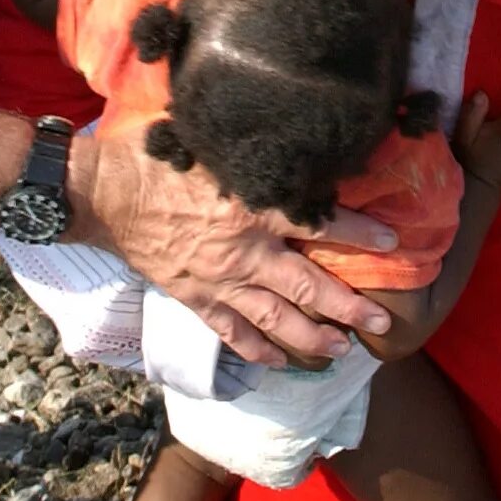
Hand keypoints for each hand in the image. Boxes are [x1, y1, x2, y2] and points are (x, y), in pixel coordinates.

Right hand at [82, 127, 394, 365]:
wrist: (107, 193)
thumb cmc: (161, 157)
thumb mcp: (218, 144)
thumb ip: (260, 153)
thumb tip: (301, 138)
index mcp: (254, 206)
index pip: (320, 223)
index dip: (359, 234)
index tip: (394, 243)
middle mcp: (244, 251)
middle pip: (308, 286)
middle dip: (348, 307)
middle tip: (380, 323)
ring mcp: (219, 281)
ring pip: (275, 319)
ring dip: (312, 337)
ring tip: (343, 350)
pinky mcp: (194, 297)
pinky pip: (231, 332)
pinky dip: (256, 350)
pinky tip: (279, 362)